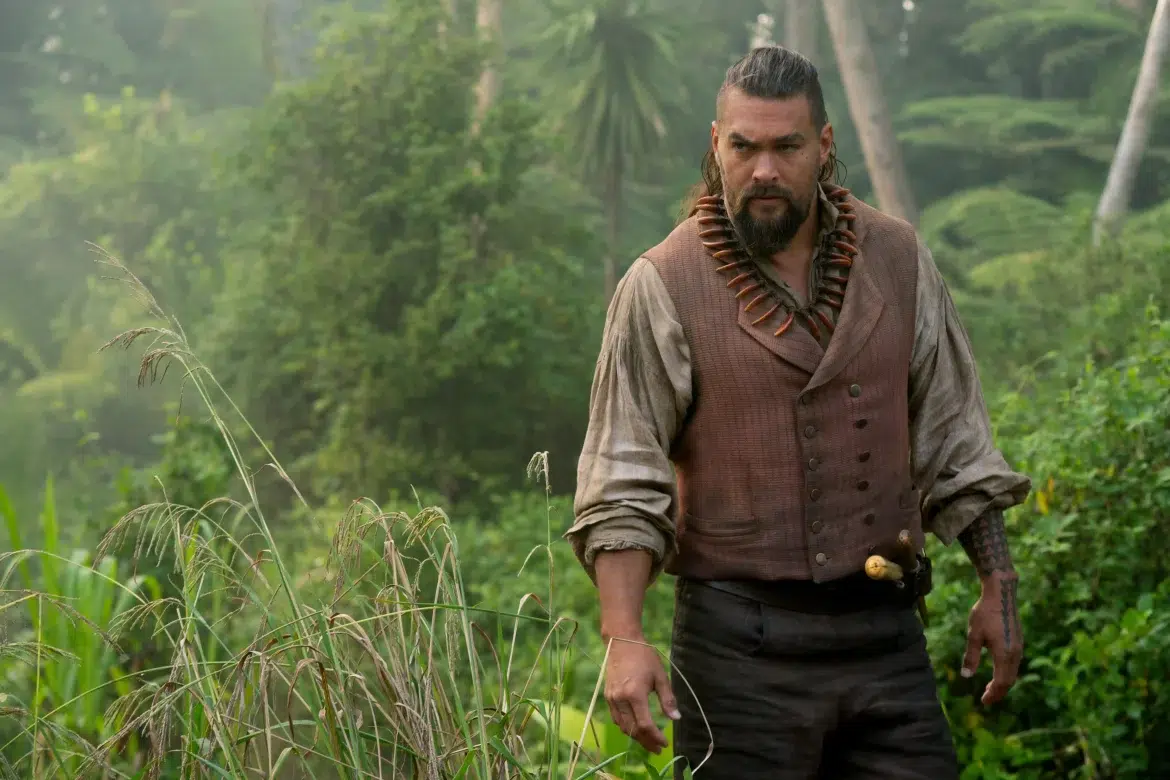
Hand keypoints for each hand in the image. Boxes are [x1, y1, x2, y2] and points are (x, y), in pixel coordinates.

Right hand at [603, 635, 679, 752]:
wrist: (621, 641)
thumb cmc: (644, 656)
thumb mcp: (660, 676)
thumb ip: (667, 699)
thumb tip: (676, 718)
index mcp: (635, 694)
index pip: (645, 725)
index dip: (656, 737)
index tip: (665, 744)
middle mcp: (621, 699)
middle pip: (633, 730)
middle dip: (646, 742)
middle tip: (658, 748)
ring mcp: (612, 698)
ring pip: (623, 726)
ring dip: (636, 737)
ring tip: (649, 741)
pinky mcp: (608, 696)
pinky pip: (616, 718)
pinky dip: (626, 727)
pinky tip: (635, 728)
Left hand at [962, 573, 1022, 705]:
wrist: (1001, 594)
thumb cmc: (984, 613)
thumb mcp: (973, 635)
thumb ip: (971, 657)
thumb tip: (966, 676)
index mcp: (1004, 654)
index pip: (1000, 682)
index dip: (992, 694)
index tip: (983, 702)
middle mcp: (1015, 653)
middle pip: (1009, 681)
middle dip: (998, 692)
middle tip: (986, 699)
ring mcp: (1019, 647)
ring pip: (1013, 673)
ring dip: (1002, 683)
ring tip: (989, 688)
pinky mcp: (1018, 642)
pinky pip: (1014, 664)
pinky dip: (1006, 673)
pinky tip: (997, 672)